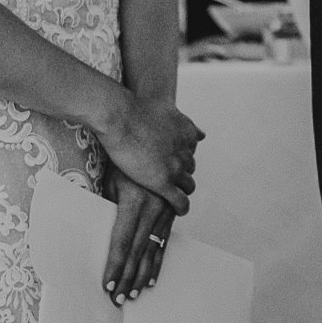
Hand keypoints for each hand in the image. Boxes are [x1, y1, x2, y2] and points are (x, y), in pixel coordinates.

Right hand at [98, 91, 201, 215]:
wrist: (121, 118)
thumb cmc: (135, 111)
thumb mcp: (167, 110)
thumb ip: (182, 123)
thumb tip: (200, 133)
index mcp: (187, 133)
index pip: (189, 152)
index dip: (179, 160)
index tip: (172, 165)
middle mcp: (185, 151)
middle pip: (189, 169)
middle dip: (180, 174)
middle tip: (169, 181)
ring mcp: (176, 168)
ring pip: (189, 185)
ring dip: (183, 191)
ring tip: (174, 198)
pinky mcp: (164, 183)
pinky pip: (180, 201)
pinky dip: (182, 208)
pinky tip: (178, 211)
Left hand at [102, 170, 175, 303]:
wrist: (149, 136)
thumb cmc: (122, 159)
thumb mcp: (111, 182)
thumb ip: (108, 209)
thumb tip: (99, 235)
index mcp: (135, 202)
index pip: (121, 242)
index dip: (115, 266)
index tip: (107, 286)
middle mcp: (153, 209)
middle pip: (137, 251)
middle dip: (126, 278)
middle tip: (118, 299)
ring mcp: (165, 212)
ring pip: (151, 251)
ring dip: (141, 275)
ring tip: (133, 294)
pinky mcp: (171, 213)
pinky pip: (164, 243)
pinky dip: (156, 262)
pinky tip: (151, 279)